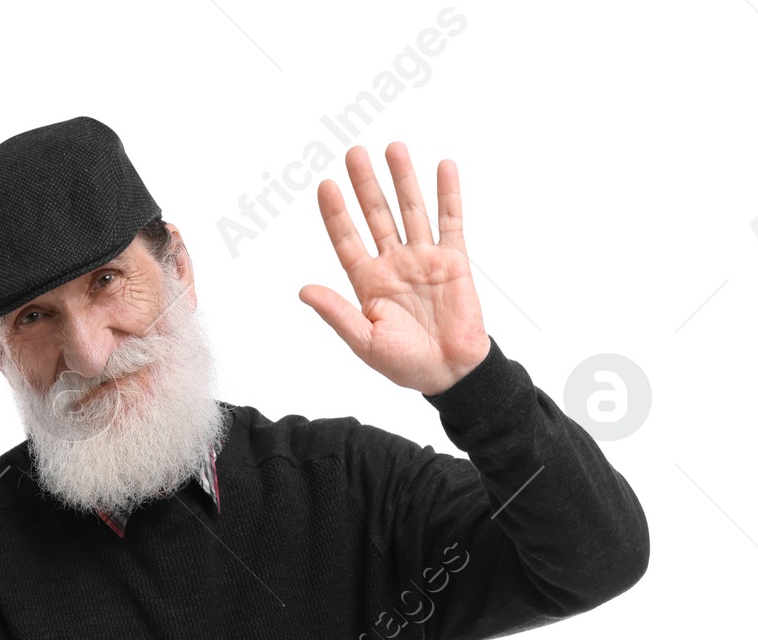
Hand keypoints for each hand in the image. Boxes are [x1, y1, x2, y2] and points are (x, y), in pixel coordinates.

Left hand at [299, 142, 489, 396]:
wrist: (451, 373)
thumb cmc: (407, 364)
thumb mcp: (364, 341)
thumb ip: (337, 313)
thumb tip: (304, 291)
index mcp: (369, 283)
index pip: (347, 240)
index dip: (336, 213)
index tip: (326, 185)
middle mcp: (394, 264)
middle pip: (377, 215)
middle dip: (365, 185)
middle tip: (354, 153)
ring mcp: (424, 259)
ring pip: (411, 210)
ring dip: (403, 179)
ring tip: (393, 148)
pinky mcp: (453, 261)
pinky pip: (450, 221)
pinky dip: (448, 194)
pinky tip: (443, 166)